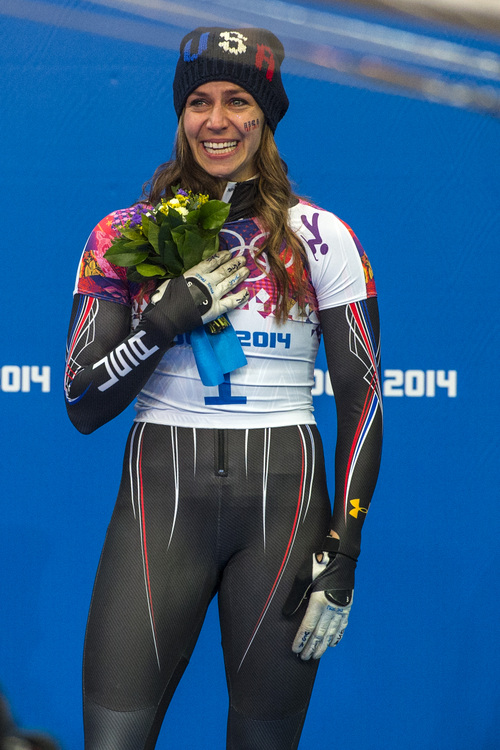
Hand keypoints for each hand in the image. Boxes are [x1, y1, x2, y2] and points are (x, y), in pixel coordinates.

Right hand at [151, 251, 249, 323]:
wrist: (167, 317)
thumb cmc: (165, 299)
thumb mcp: (172, 281)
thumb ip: (185, 278)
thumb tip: (189, 277)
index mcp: (195, 274)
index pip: (211, 262)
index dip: (221, 257)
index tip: (228, 253)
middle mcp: (207, 282)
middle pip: (224, 270)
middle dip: (234, 264)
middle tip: (242, 259)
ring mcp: (213, 295)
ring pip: (230, 283)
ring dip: (239, 275)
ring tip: (246, 270)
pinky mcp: (217, 309)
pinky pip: (232, 302)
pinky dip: (241, 297)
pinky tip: (247, 292)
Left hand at [283, 537, 354, 659]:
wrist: (342, 556)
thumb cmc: (320, 563)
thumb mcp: (303, 577)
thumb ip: (295, 597)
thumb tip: (286, 614)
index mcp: (319, 601)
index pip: (308, 627)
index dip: (301, 640)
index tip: (295, 650)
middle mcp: (332, 608)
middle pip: (320, 634)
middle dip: (311, 647)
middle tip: (303, 658)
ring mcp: (341, 608)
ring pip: (331, 632)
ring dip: (323, 646)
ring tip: (316, 656)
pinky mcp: (348, 605)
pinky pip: (342, 625)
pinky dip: (336, 636)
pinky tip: (332, 643)